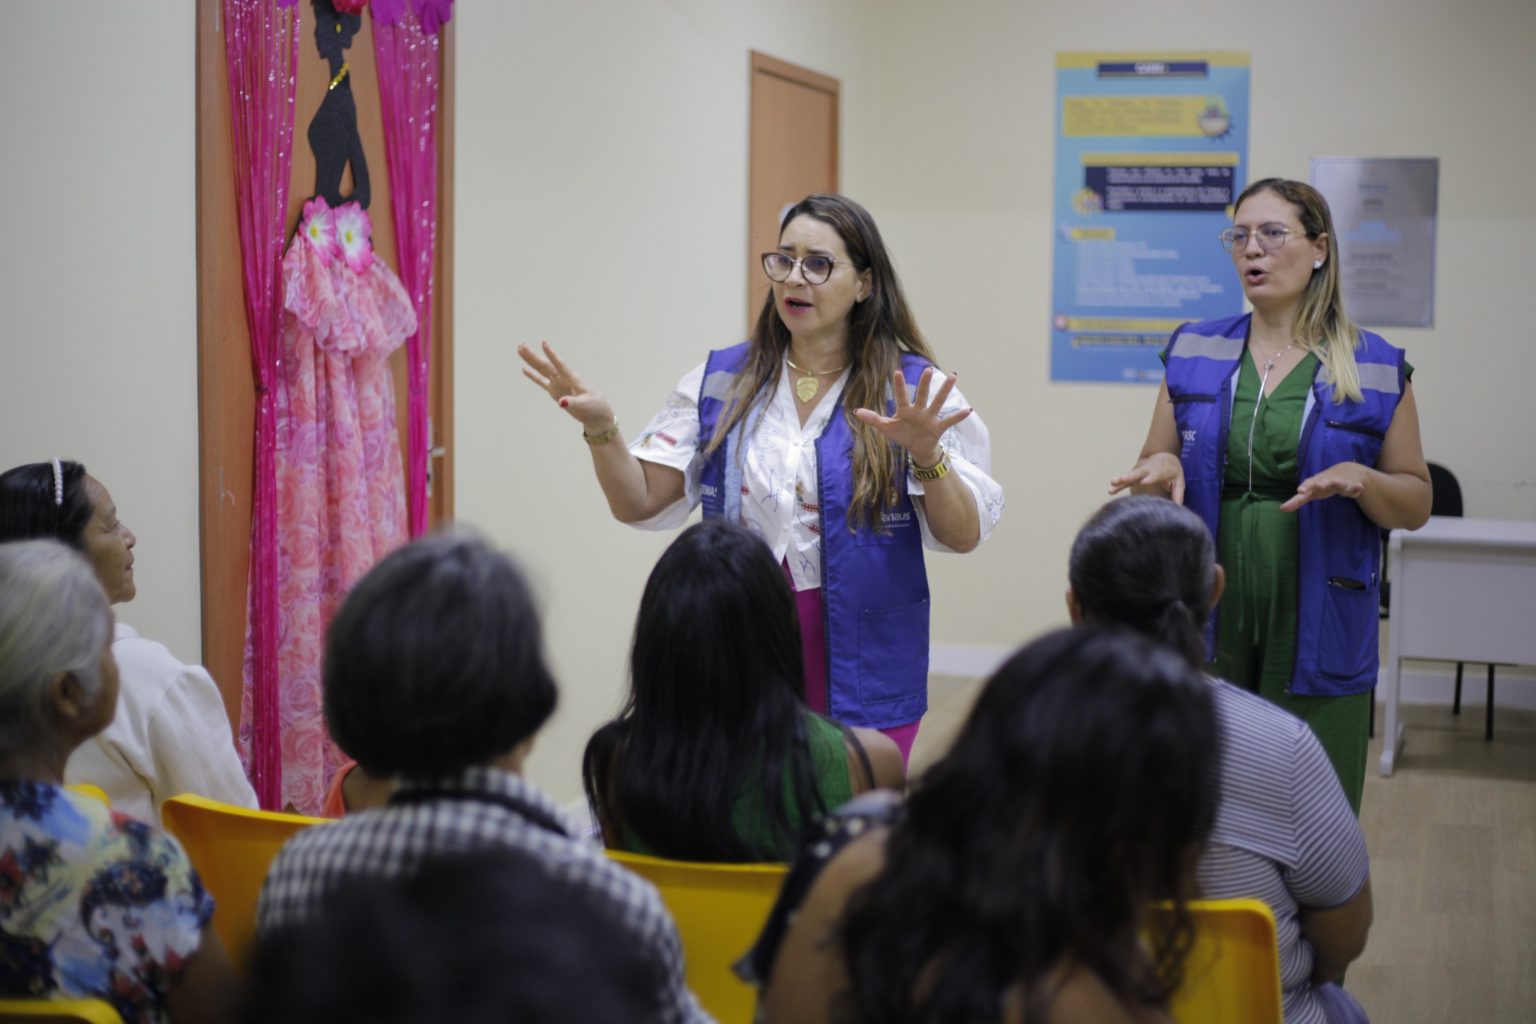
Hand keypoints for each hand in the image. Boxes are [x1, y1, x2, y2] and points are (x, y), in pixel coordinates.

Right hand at [517, 341, 615, 431]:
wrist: (596, 413)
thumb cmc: (594, 407)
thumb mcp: (585, 405)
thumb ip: (573, 402)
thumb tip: (560, 402)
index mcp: (573, 379)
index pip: (560, 365)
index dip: (552, 355)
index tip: (544, 344)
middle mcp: (563, 379)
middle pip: (546, 365)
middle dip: (534, 356)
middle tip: (522, 346)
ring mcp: (558, 384)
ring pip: (542, 370)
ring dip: (531, 361)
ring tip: (521, 350)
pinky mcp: (555, 392)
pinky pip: (541, 382)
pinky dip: (533, 376)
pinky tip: (524, 369)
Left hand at [852, 368, 970, 466]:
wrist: (917, 448)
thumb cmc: (902, 435)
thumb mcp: (886, 428)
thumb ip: (873, 419)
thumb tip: (856, 411)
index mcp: (905, 410)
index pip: (901, 396)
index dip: (899, 385)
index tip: (897, 372)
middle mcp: (919, 410)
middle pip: (922, 395)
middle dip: (924, 384)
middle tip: (928, 370)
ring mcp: (930, 417)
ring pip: (938, 402)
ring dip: (945, 390)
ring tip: (953, 376)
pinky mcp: (938, 427)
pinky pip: (949, 420)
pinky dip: (958, 416)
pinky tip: (968, 410)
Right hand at [1109, 452, 1184, 504]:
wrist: (1164, 457)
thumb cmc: (1172, 470)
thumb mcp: (1179, 480)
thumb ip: (1178, 493)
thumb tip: (1178, 507)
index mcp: (1161, 470)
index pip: (1155, 474)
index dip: (1150, 478)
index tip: (1144, 482)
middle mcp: (1149, 469)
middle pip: (1139, 472)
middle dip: (1130, 476)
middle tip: (1122, 479)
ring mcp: (1140, 471)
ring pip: (1130, 475)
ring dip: (1121, 479)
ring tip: (1112, 483)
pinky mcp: (1134, 475)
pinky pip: (1125, 480)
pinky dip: (1118, 485)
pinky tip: (1110, 490)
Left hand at [1280, 462, 1367, 511]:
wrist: (1346, 471)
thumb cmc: (1323, 484)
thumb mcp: (1310, 492)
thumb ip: (1296, 501)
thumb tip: (1281, 509)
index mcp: (1316, 482)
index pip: (1309, 484)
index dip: (1305, 487)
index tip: (1301, 491)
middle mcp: (1327, 480)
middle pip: (1324, 481)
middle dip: (1322, 483)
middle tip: (1320, 485)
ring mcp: (1340, 482)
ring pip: (1340, 483)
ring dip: (1340, 483)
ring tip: (1340, 483)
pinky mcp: (1352, 485)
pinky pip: (1354, 487)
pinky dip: (1356, 487)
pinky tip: (1359, 487)